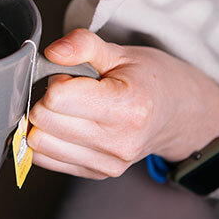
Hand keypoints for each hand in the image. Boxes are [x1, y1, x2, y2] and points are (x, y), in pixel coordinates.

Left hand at [27, 29, 218, 178]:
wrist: (179, 114)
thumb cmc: (151, 80)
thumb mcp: (121, 52)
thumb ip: (84, 45)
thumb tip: (52, 53)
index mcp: (128, 107)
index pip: (58, 98)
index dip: (56, 79)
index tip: (73, 75)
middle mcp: (119, 141)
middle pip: (44, 121)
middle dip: (47, 99)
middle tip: (71, 90)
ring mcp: (108, 163)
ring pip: (39, 143)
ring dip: (45, 121)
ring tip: (72, 108)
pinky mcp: (97, 174)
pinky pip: (45, 158)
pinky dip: (49, 138)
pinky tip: (70, 125)